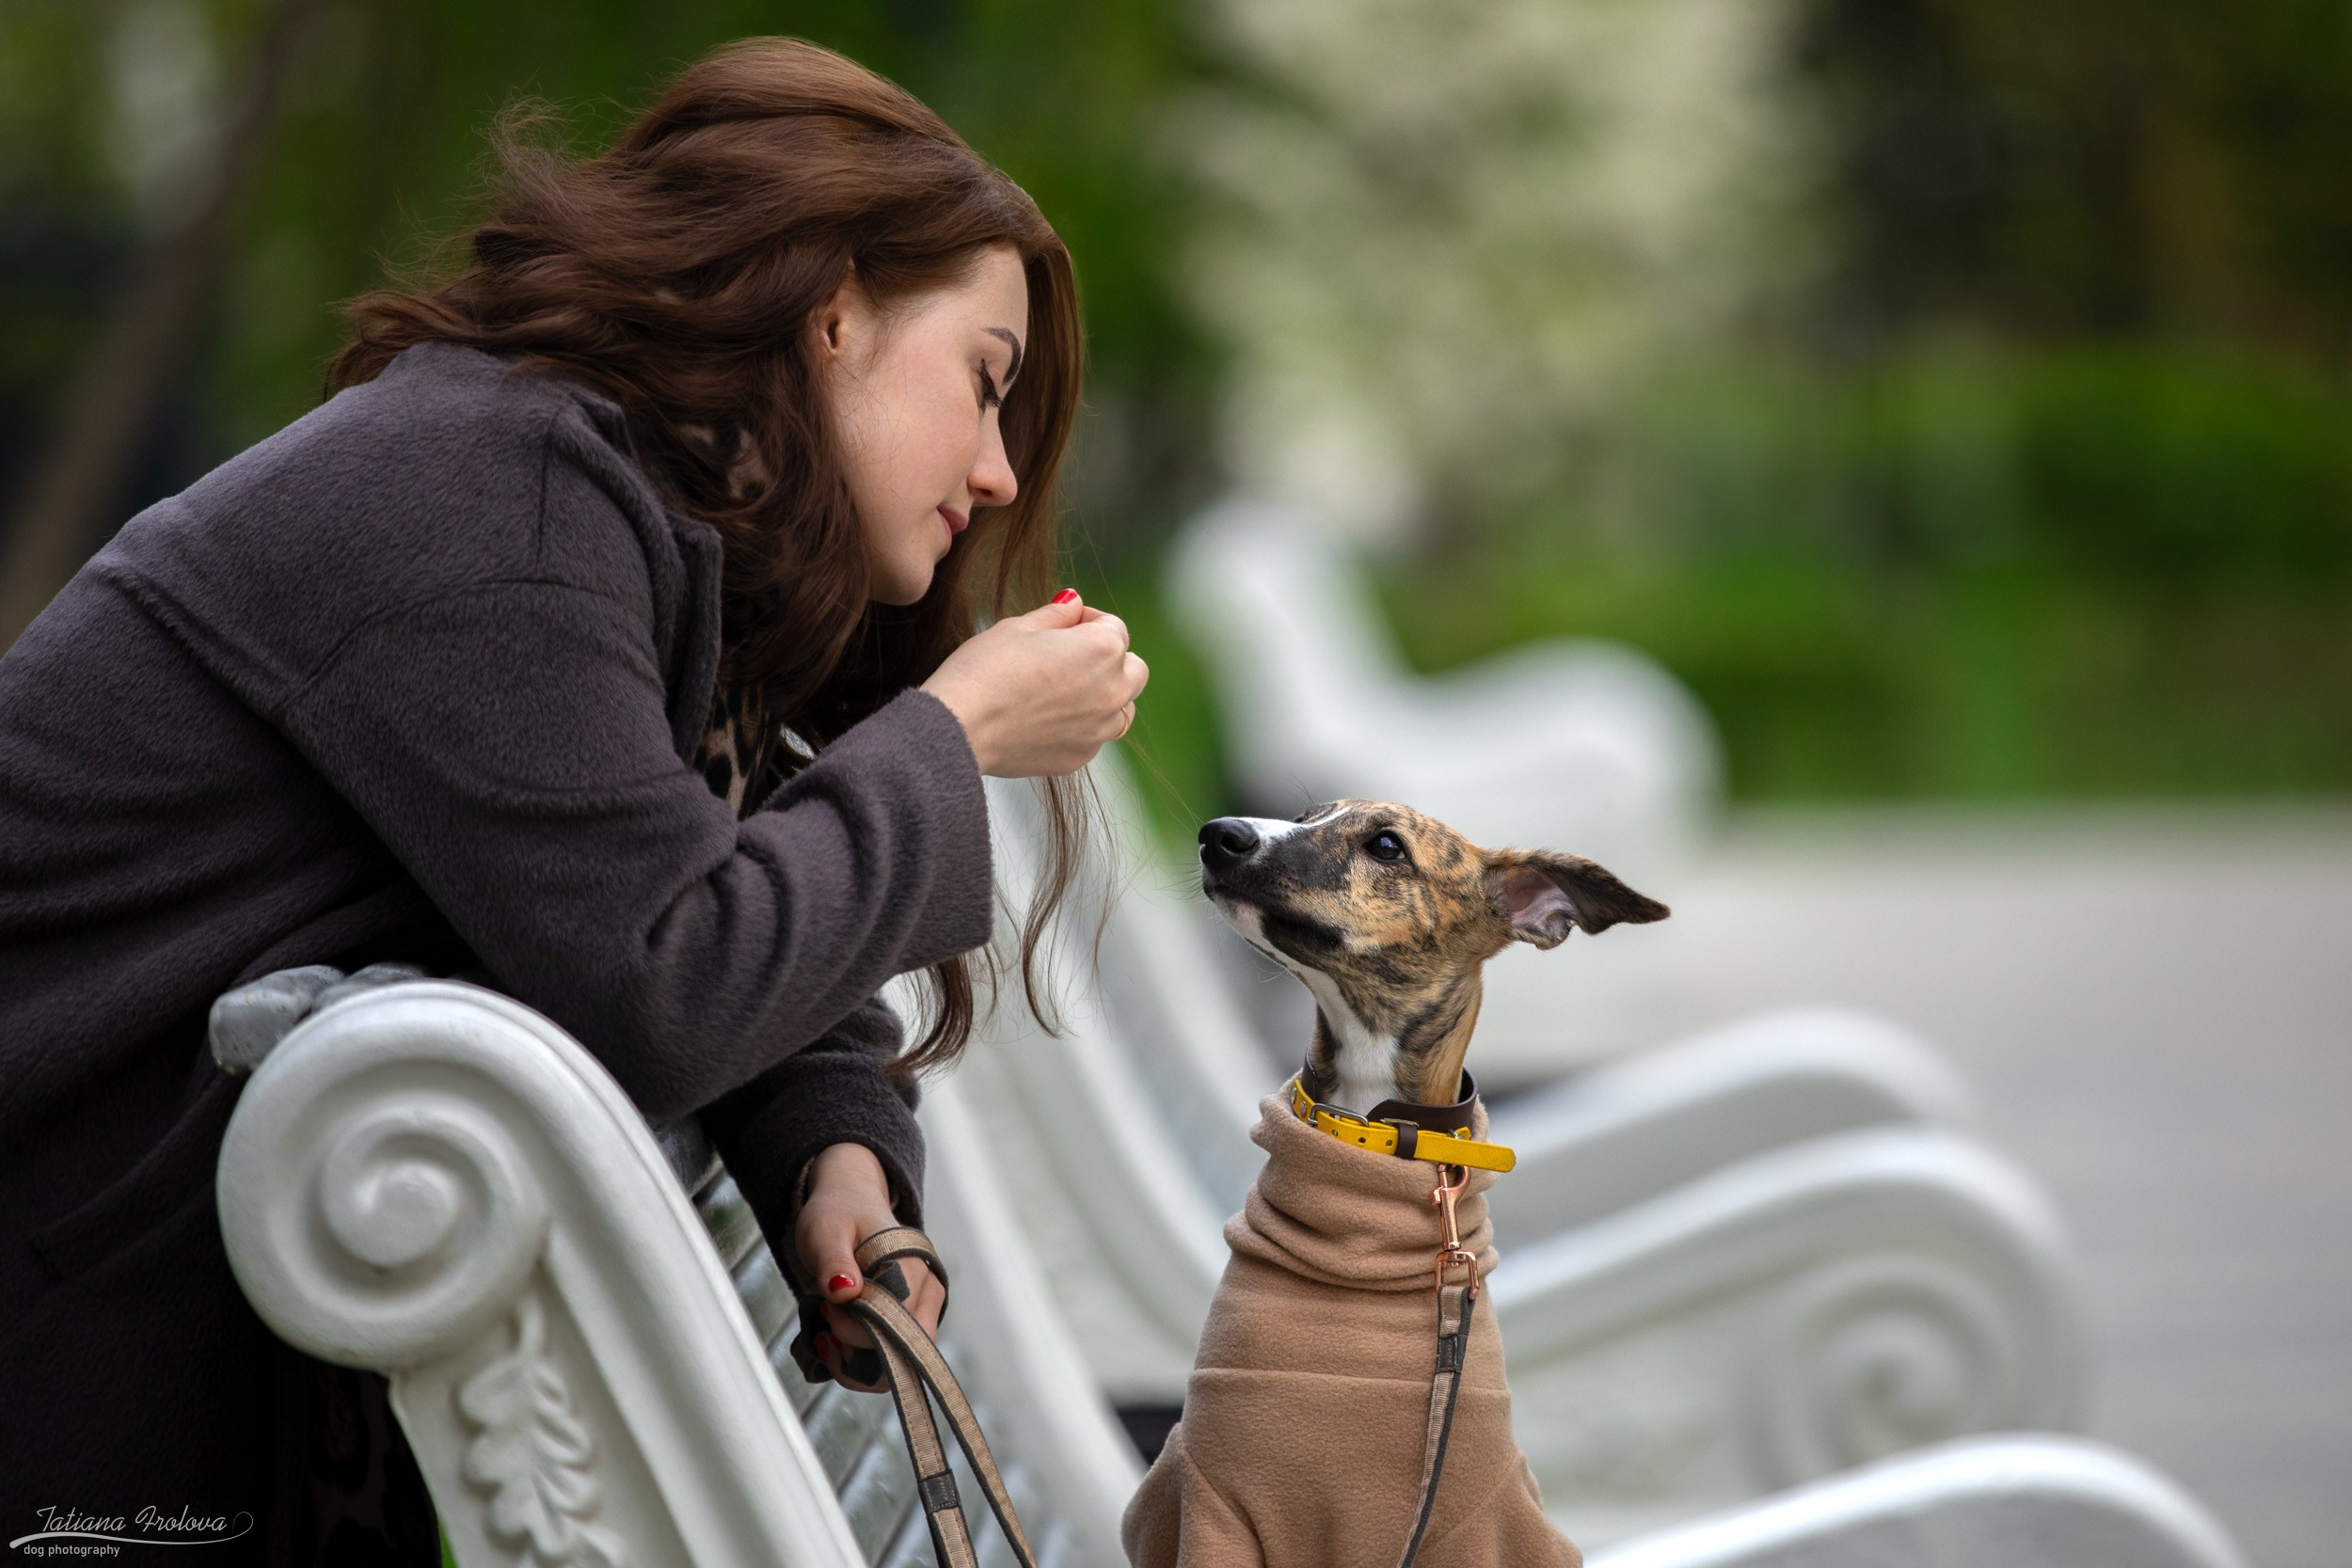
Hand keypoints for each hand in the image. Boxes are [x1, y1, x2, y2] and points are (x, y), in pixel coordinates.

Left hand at [794, 1142, 944, 1392]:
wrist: (848, 1207)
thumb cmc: (837, 1216)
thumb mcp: (824, 1231)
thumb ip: (833, 1261)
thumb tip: (844, 1292)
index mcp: (911, 1267)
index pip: (896, 1323)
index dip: (856, 1330)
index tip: (826, 1307)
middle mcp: (927, 1292)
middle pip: (905, 1354)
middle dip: (855, 1353)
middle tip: (823, 1323)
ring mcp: (923, 1310)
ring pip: (898, 1368)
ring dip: (854, 1365)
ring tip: (825, 1336)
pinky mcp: (909, 1325)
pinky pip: (889, 1364)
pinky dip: (857, 1364)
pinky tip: (832, 1342)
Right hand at [921, 591, 1148, 776]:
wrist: (960, 728)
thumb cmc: (984, 670)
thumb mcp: (1018, 627)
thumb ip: (1057, 614)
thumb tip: (1073, 602)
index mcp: (1102, 649)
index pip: (1114, 627)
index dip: (1087, 621)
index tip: (1064, 626)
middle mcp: (1113, 690)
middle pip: (1132, 669)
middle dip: (1109, 659)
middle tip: (1069, 658)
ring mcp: (1099, 729)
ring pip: (1122, 708)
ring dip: (1104, 696)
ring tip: (1062, 692)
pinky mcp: (1080, 757)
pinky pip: (1094, 737)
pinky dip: (1081, 727)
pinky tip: (1045, 720)